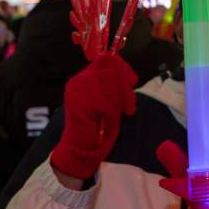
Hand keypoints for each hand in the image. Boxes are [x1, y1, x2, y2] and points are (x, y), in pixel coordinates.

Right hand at [50, 54, 137, 183]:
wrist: (79, 150)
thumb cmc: (97, 128)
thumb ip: (114, 87)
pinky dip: (112, 115)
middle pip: (112, 71)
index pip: (106, 59)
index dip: (123, 68)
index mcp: (83, 78)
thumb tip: (128, 76)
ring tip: (115, 117)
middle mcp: (78, 81)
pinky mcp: (78, 104)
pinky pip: (106, 103)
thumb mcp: (109, 102)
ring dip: (119, 103)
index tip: (132, 81)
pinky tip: (106, 122)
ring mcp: (76, 92)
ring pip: (110, 86)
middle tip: (128, 108)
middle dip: (125, 90)